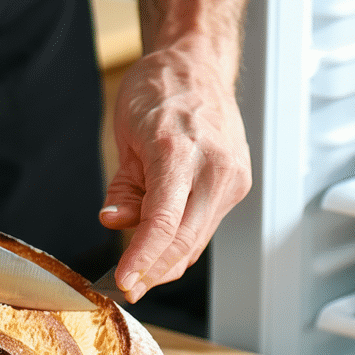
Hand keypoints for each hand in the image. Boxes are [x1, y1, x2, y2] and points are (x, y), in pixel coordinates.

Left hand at [100, 42, 251, 302]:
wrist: (196, 66)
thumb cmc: (158, 92)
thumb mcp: (126, 138)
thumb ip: (123, 189)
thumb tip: (115, 224)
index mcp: (180, 152)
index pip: (163, 223)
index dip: (142, 259)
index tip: (124, 282)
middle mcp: (214, 167)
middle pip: (185, 241)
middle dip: (155, 271)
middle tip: (129, 288)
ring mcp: (232, 177)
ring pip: (198, 239)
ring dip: (168, 260)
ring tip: (139, 271)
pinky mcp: (239, 184)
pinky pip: (206, 225)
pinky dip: (182, 240)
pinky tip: (162, 245)